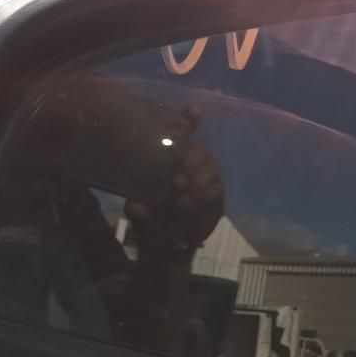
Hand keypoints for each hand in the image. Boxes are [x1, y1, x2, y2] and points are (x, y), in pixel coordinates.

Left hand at [124, 108, 224, 251]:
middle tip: (177, 182)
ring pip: (212, 170)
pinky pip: (218, 191)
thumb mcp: (137, 211)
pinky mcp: (218, 197)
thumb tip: (138, 207)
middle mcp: (191, 163)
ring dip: (198, 183)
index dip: (189, 120)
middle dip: (192, 164)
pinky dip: (205, 199)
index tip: (194, 111)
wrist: (165, 245)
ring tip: (181, 199)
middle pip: (202, 150)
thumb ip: (137, 208)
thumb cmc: (148, 219)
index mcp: (171, 159)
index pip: (182, 132)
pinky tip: (192, 207)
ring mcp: (207, 178)